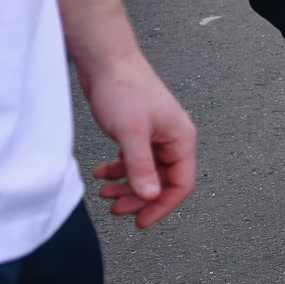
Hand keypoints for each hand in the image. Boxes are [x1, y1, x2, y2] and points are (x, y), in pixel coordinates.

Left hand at [82, 56, 196, 229]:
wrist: (107, 62)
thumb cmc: (124, 89)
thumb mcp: (131, 132)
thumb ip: (141, 166)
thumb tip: (151, 196)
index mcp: (181, 139)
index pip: (181, 183)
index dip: (162, 206)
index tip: (140, 221)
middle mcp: (173, 139)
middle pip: (163, 181)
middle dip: (140, 198)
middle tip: (116, 209)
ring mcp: (156, 136)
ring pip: (147, 173)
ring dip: (128, 187)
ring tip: (105, 194)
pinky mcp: (139, 131)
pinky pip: (135, 160)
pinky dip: (119, 170)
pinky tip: (102, 174)